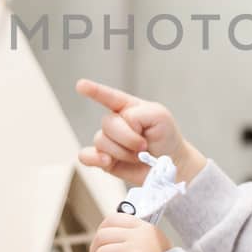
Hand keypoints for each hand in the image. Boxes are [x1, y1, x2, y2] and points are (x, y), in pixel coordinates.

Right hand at [76, 79, 206, 184]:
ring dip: (123, 151)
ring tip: (138, 156)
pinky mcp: (104, 159)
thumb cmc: (166, 137)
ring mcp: (109, 141)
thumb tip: (120, 127)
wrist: (170, 165)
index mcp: (128, 108)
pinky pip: (86, 156)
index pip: (108, 97)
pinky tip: (107, 161)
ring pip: (101, 141)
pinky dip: (94, 158)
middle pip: (108, 123)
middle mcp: (116, 123)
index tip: (80, 85)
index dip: (94, 90)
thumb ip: (137, 114)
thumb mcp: (159, 116)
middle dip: (128, 137)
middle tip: (144, 145)